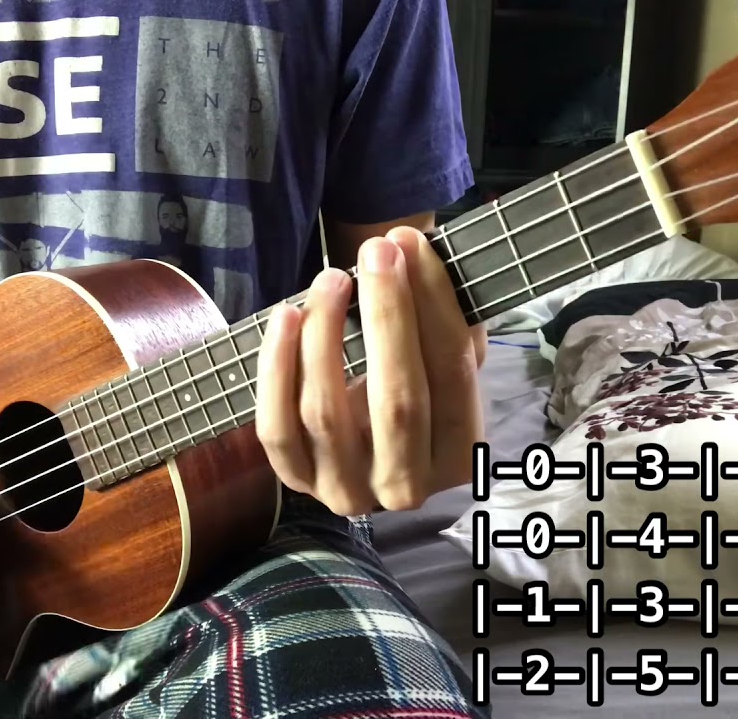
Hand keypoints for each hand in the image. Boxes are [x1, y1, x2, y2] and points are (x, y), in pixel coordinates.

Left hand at [256, 226, 486, 514]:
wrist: (369, 437)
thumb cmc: (415, 380)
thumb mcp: (447, 357)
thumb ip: (446, 315)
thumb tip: (410, 253)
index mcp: (461, 456)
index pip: (453, 376)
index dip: (434, 305)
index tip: (412, 245)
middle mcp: (407, 487)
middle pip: (398, 401)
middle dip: (387, 316)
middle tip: (375, 251)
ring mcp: (347, 491)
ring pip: (326, 414)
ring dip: (326, 334)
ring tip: (331, 277)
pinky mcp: (297, 481)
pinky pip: (276, 427)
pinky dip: (277, 367)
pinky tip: (287, 316)